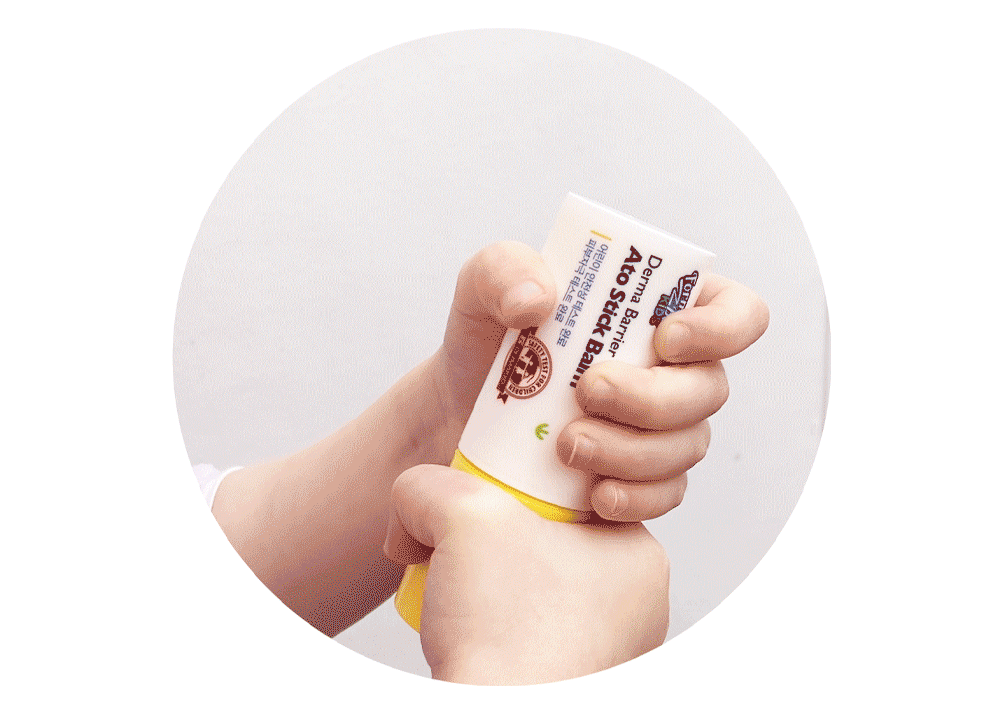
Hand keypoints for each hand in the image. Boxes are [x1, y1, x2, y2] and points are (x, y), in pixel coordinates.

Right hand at [384, 464, 669, 684]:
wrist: (494, 724)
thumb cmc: (506, 634)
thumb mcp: (460, 515)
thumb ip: (430, 485)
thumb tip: (415, 501)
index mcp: (638, 555)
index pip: (573, 492)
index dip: (518, 481)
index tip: (482, 492)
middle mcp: (635, 607)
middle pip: (546, 539)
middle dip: (493, 537)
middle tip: (458, 541)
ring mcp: (606, 651)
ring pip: (532, 588)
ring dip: (487, 582)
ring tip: (455, 588)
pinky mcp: (570, 681)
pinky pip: (524, 634)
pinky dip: (490, 626)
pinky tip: (465, 627)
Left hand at [429, 242, 768, 519]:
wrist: (458, 415)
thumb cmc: (487, 341)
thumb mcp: (481, 289)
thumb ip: (503, 269)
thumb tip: (539, 297)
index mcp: (661, 310)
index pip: (736, 312)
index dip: (722, 327)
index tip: (665, 338)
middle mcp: (676, 371)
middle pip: (710, 388)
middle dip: (652, 396)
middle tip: (589, 390)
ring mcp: (663, 430)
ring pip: (686, 447)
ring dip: (631, 450)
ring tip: (568, 445)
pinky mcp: (641, 480)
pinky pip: (663, 496)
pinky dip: (633, 496)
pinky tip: (595, 493)